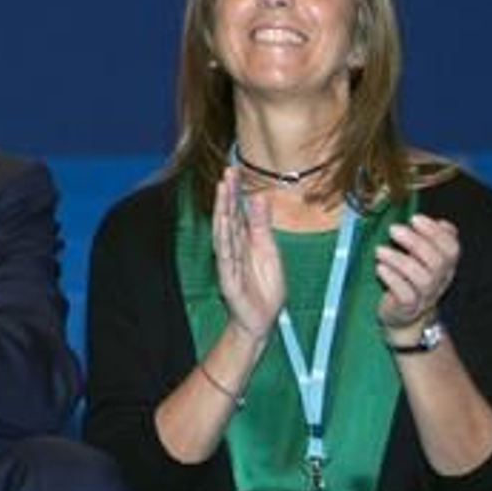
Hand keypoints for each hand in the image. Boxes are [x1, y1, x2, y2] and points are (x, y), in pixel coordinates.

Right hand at [212, 166, 284, 342]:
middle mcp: (233, 248)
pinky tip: (223, 224)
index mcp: (243, 241)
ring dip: (222, 211)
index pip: (237, 212)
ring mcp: (229, 263)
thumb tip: (259, 197)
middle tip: (227, 173)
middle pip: (228, 218)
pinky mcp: (229, 279)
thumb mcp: (269, 250)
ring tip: (222, 192)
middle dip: (227, 196)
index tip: (234, 171)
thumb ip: (261, 225)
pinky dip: (224, 239)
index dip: (235, 192)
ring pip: (224, 233)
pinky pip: (226, 256)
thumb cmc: (264, 286)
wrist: (262, 319)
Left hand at [376, 214, 457, 334]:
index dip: (435, 232)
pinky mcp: (408, 307)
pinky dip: (393, 279)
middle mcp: (440, 281)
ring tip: (379, 250)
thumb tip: (443, 223)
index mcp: (447, 266)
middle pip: (437, 262)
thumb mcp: (425, 259)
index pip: (451, 248)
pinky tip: (380, 268)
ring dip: (399, 260)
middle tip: (393, 229)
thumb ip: (434, 241)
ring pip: (422, 278)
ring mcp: (425, 296)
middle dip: (415, 242)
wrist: (404, 316)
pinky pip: (406, 294)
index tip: (415, 218)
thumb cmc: (412, 280)